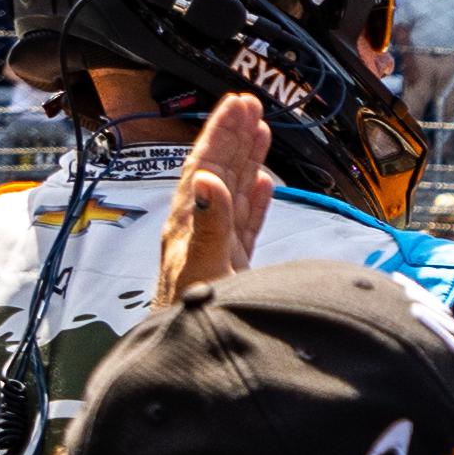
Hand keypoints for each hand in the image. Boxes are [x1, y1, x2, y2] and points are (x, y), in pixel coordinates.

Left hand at [152, 89, 271, 300]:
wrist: (192, 350)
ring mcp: (217, 243)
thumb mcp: (204, 267)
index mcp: (189, 223)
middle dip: (233, 136)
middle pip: (218, 170)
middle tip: (249, 104)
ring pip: (234, 190)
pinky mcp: (233, 261)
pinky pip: (246, 220)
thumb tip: (209, 179)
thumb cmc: (193, 312)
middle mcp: (200, 227)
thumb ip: (209, 224)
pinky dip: (256, 198)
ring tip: (260, 130)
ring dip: (246, 159)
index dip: (220, 134)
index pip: (204, 167)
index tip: (236, 105)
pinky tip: (265, 184)